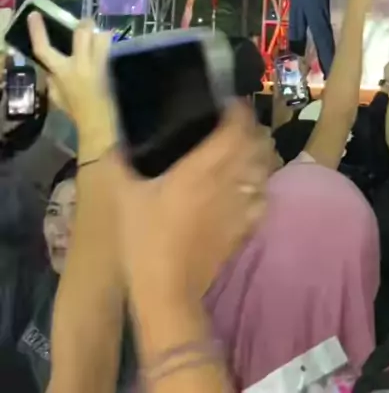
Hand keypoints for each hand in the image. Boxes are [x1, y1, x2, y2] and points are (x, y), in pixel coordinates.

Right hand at [27, 14, 115, 159]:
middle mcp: (78, 64)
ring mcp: (95, 64)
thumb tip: (51, 67)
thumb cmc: (74, 110)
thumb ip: (52, 78)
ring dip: (98, 33)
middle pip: (81, 32)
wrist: (96, 120)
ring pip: (100, 36)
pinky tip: (104, 45)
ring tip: (97, 37)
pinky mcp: (108, 66)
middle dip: (83, 25)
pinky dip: (106, 42)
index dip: (37, 31)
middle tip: (83, 25)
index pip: (44, 49)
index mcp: (60, 71)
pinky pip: (108, 46)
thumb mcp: (56, 95)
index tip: (35, 15)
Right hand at [112, 102, 269, 301]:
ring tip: (242, 149)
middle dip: (252, 128)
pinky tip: (245, 186)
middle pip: (260, 142)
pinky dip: (260, 185)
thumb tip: (117, 141)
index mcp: (204, 165)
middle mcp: (230, 180)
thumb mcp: (125, 195)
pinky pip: (264, 197)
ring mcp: (243, 205)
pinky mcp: (247, 228)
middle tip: (234, 124)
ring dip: (259, 154)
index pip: (238, 126)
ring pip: (266, 168)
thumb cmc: (145, 238)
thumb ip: (121, 162)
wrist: (167, 290)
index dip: (238, 110)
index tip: (226, 103)